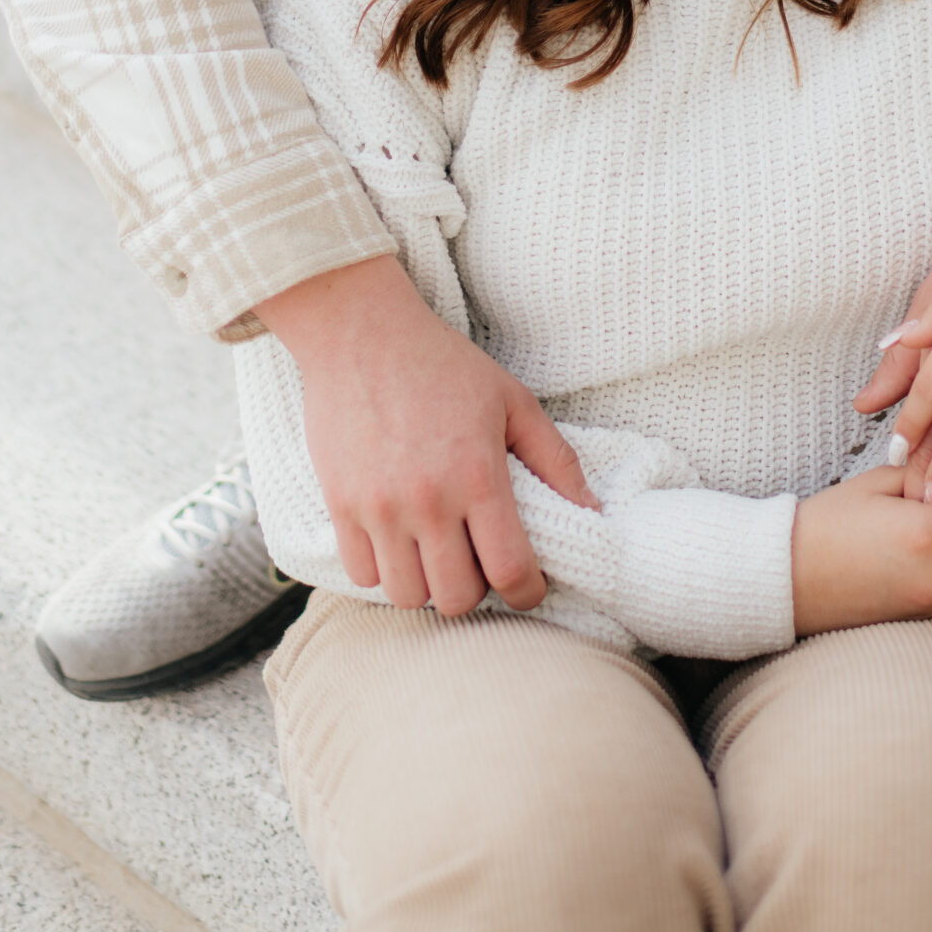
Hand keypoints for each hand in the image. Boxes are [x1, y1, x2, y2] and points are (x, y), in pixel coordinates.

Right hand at [256, 254, 598, 616]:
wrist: (362, 333)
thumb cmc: (443, 364)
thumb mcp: (513, 400)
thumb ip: (556, 459)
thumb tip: (592, 511)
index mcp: (478, 475)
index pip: (510, 571)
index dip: (528, 592)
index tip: (529, 586)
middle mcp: (428, 500)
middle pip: (457, 597)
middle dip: (478, 591)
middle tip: (480, 562)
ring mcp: (379, 508)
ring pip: (408, 595)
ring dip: (430, 585)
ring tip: (438, 553)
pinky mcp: (340, 506)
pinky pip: (363, 575)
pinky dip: (385, 572)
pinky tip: (400, 541)